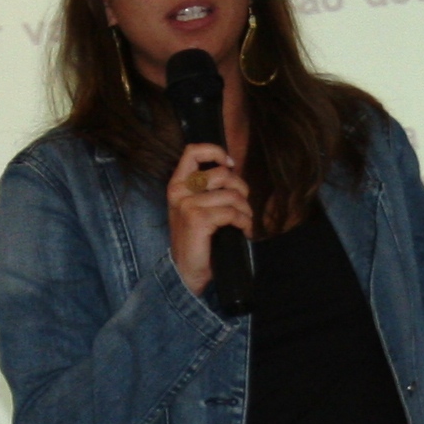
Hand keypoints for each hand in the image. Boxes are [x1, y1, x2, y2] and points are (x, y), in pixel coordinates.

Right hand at [166, 140, 253, 300]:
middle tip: (243, 205)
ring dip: (246, 210)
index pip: (192, 151)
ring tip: (245, 221)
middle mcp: (179, 191)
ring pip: (231, 195)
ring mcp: (188, 205)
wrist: (185, 272)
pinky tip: (244, 231)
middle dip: (241, 188)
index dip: (215, 151)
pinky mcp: (199, 219)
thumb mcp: (195, 207)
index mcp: (177, 184)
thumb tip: (232, 169)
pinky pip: (233, 213)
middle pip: (222, 174)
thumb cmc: (196, 239)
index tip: (229, 164)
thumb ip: (206, 188)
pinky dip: (245, 222)